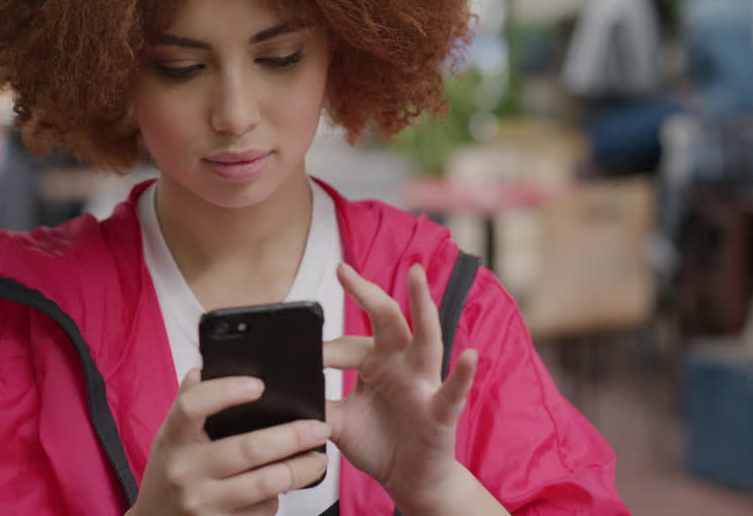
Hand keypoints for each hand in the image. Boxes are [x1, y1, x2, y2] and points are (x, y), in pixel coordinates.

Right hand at [129, 368, 329, 515]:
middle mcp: (184, 470)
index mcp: (172, 437)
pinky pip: (261, 510)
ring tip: (317, 459)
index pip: (193, 405)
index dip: (226, 391)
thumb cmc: (171, 468)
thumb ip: (191, 399)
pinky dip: (278, 497)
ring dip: (299, 470)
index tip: (259, 385)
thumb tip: (217, 363)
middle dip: (292, 437)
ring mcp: (201, 502)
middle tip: (319, 427)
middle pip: (247, 449)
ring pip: (264, 484)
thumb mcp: (171, 432)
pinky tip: (285, 487)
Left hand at [324, 263, 478, 513]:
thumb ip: (316, 402)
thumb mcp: (338, 422)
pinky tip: (470, 355)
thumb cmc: (378, 445)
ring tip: (417, 276)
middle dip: (367, 293)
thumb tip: (282, 389)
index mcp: (376, 363)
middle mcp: (402, 365)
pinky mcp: (441, 412)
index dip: (324, 351)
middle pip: (387, 321)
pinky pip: (453, 391)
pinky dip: (463, 374)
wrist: (408, 482)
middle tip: (343, 270)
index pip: (347, 346)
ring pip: (425, 340)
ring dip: (422, 306)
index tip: (299, 350)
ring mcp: (424, 385)